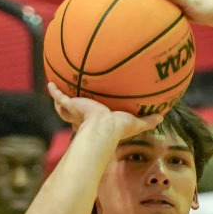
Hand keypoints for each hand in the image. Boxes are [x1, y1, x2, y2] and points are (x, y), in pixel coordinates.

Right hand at [45, 82, 160, 139]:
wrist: (103, 129)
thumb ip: (147, 121)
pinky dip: (55, 91)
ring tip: (57, 91)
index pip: (92, 119)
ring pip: (65, 106)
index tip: (93, 113)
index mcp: (97, 122)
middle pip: (76, 114)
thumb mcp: (135, 123)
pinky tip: (50, 84)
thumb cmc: (117, 130)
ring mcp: (76, 111)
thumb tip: (162, 116)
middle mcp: (84, 118)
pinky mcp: (71, 105)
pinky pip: (60, 97)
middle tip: (72, 102)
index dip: (91, 117)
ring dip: (61, 101)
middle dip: (73, 109)